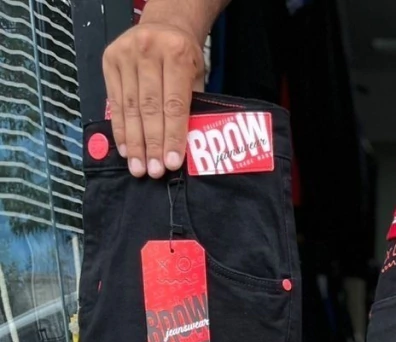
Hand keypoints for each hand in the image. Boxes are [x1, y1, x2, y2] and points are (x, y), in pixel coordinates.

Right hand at [103, 19, 205, 177]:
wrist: (163, 26)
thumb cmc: (184, 56)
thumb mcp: (196, 75)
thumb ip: (191, 107)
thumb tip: (182, 149)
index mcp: (176, 53)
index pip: (173, 104)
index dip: (172, 136)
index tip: (171, 163)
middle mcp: (148, 51)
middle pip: (149, 108)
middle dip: (151, 144)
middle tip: (153, 171)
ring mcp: (125, 54)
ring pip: (130, 107)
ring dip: (134, 142)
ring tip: (138, 167)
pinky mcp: (109, 59)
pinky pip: (115, 102)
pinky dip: (120, 128)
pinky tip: (125, 149)